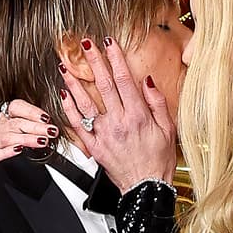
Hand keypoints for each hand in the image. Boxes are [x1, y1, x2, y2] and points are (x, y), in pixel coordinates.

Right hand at [0, 100, 57, 163]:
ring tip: (41, 142)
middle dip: (35, 127)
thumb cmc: (28, 148)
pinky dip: (9, 151)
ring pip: (7, 137)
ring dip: (26, 139)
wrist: (18, 171)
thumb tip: (56, 117)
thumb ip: (41, 124)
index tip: (46, 118)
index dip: (31, 111)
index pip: (15, 106)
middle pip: (14, 123)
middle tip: (51, 131)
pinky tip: (19, 150)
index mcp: (7, 117)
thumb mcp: (35, 133)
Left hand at [58, 39, 176, 192]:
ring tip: (66, 67)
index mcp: (137, 115)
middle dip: (94, 62)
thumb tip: (147, 81)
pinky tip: (64, 96)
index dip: (115, 59)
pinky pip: (78, 127)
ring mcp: (104, 135)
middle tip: (85, 45)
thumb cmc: (158, 160)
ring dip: (74, 83)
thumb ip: (157, 103)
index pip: (124, 80)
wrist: (146, 189)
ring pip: (86, 104)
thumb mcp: (168, 129)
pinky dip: (69, 110)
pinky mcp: (95, 148)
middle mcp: (119, 122)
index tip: (109, 43)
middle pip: (103, 86)